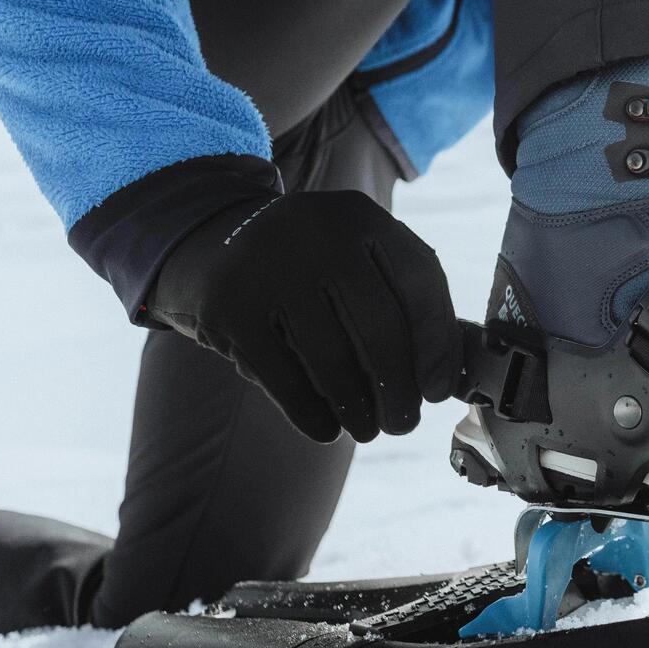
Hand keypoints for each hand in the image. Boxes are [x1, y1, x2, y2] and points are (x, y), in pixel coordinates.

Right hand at [145, 191, 460, 442]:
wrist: (204, 243)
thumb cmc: (303, 269)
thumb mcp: (351, 258)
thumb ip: (398, 300)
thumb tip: (445, 376)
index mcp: (362, 217)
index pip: (421, 281)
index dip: (437, 343)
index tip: (436, 391)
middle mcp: (319, 230)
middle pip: (381, 326)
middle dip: (398, 388)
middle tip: (403, 423)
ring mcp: (270, 264)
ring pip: (332, 356)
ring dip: (357, 407)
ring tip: (367, 430)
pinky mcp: (228, 303)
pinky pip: (281, 374)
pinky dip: (309, 412)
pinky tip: (325, 430)